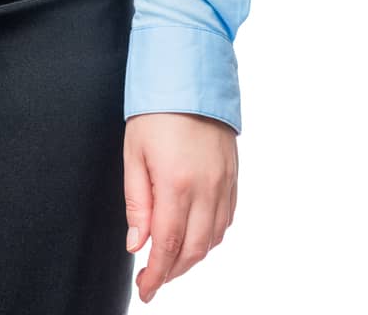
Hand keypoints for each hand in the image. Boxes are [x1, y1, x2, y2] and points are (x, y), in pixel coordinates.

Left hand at [124, 113, 238, 302]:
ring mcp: (224, 184)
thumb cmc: (156, 111)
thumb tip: (137, 244)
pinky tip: (195, 235)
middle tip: (154, 278)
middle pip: (193, 250)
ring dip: (192, 256)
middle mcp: (206, 189)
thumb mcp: (134, 153)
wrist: (190, 77)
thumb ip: (137, 202)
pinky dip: (210, 236)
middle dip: (173, 271)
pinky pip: (226, 220)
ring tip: (171, 259)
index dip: (157, 274)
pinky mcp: (233, 177)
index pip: (168, 245)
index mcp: (176, 183)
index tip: (145, 289)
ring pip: (213, 239)